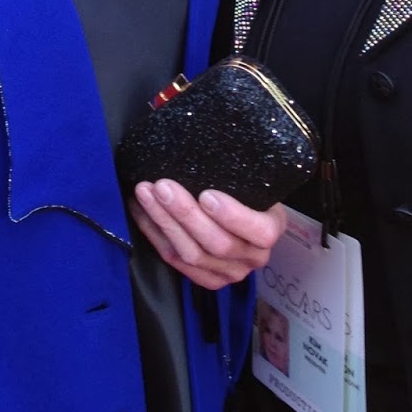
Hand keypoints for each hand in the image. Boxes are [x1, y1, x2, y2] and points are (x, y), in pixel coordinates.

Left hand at [131, 180, 284, 289]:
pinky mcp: (206, 279)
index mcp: (270, 228)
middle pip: (218, 244)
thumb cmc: (240, 187)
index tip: (206, 194)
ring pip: (192, 254)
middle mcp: (254, 256)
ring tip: (145, 194)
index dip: (234, 216)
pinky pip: (175, 261)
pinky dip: (155, 233)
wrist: (235, 209)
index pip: (261, 232)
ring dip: (164, 222)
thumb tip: (213, 133)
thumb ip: (236, 165)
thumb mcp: (250, 175)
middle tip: (162, 186)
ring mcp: (229, 272)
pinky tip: (140, 210)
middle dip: (186, 214)